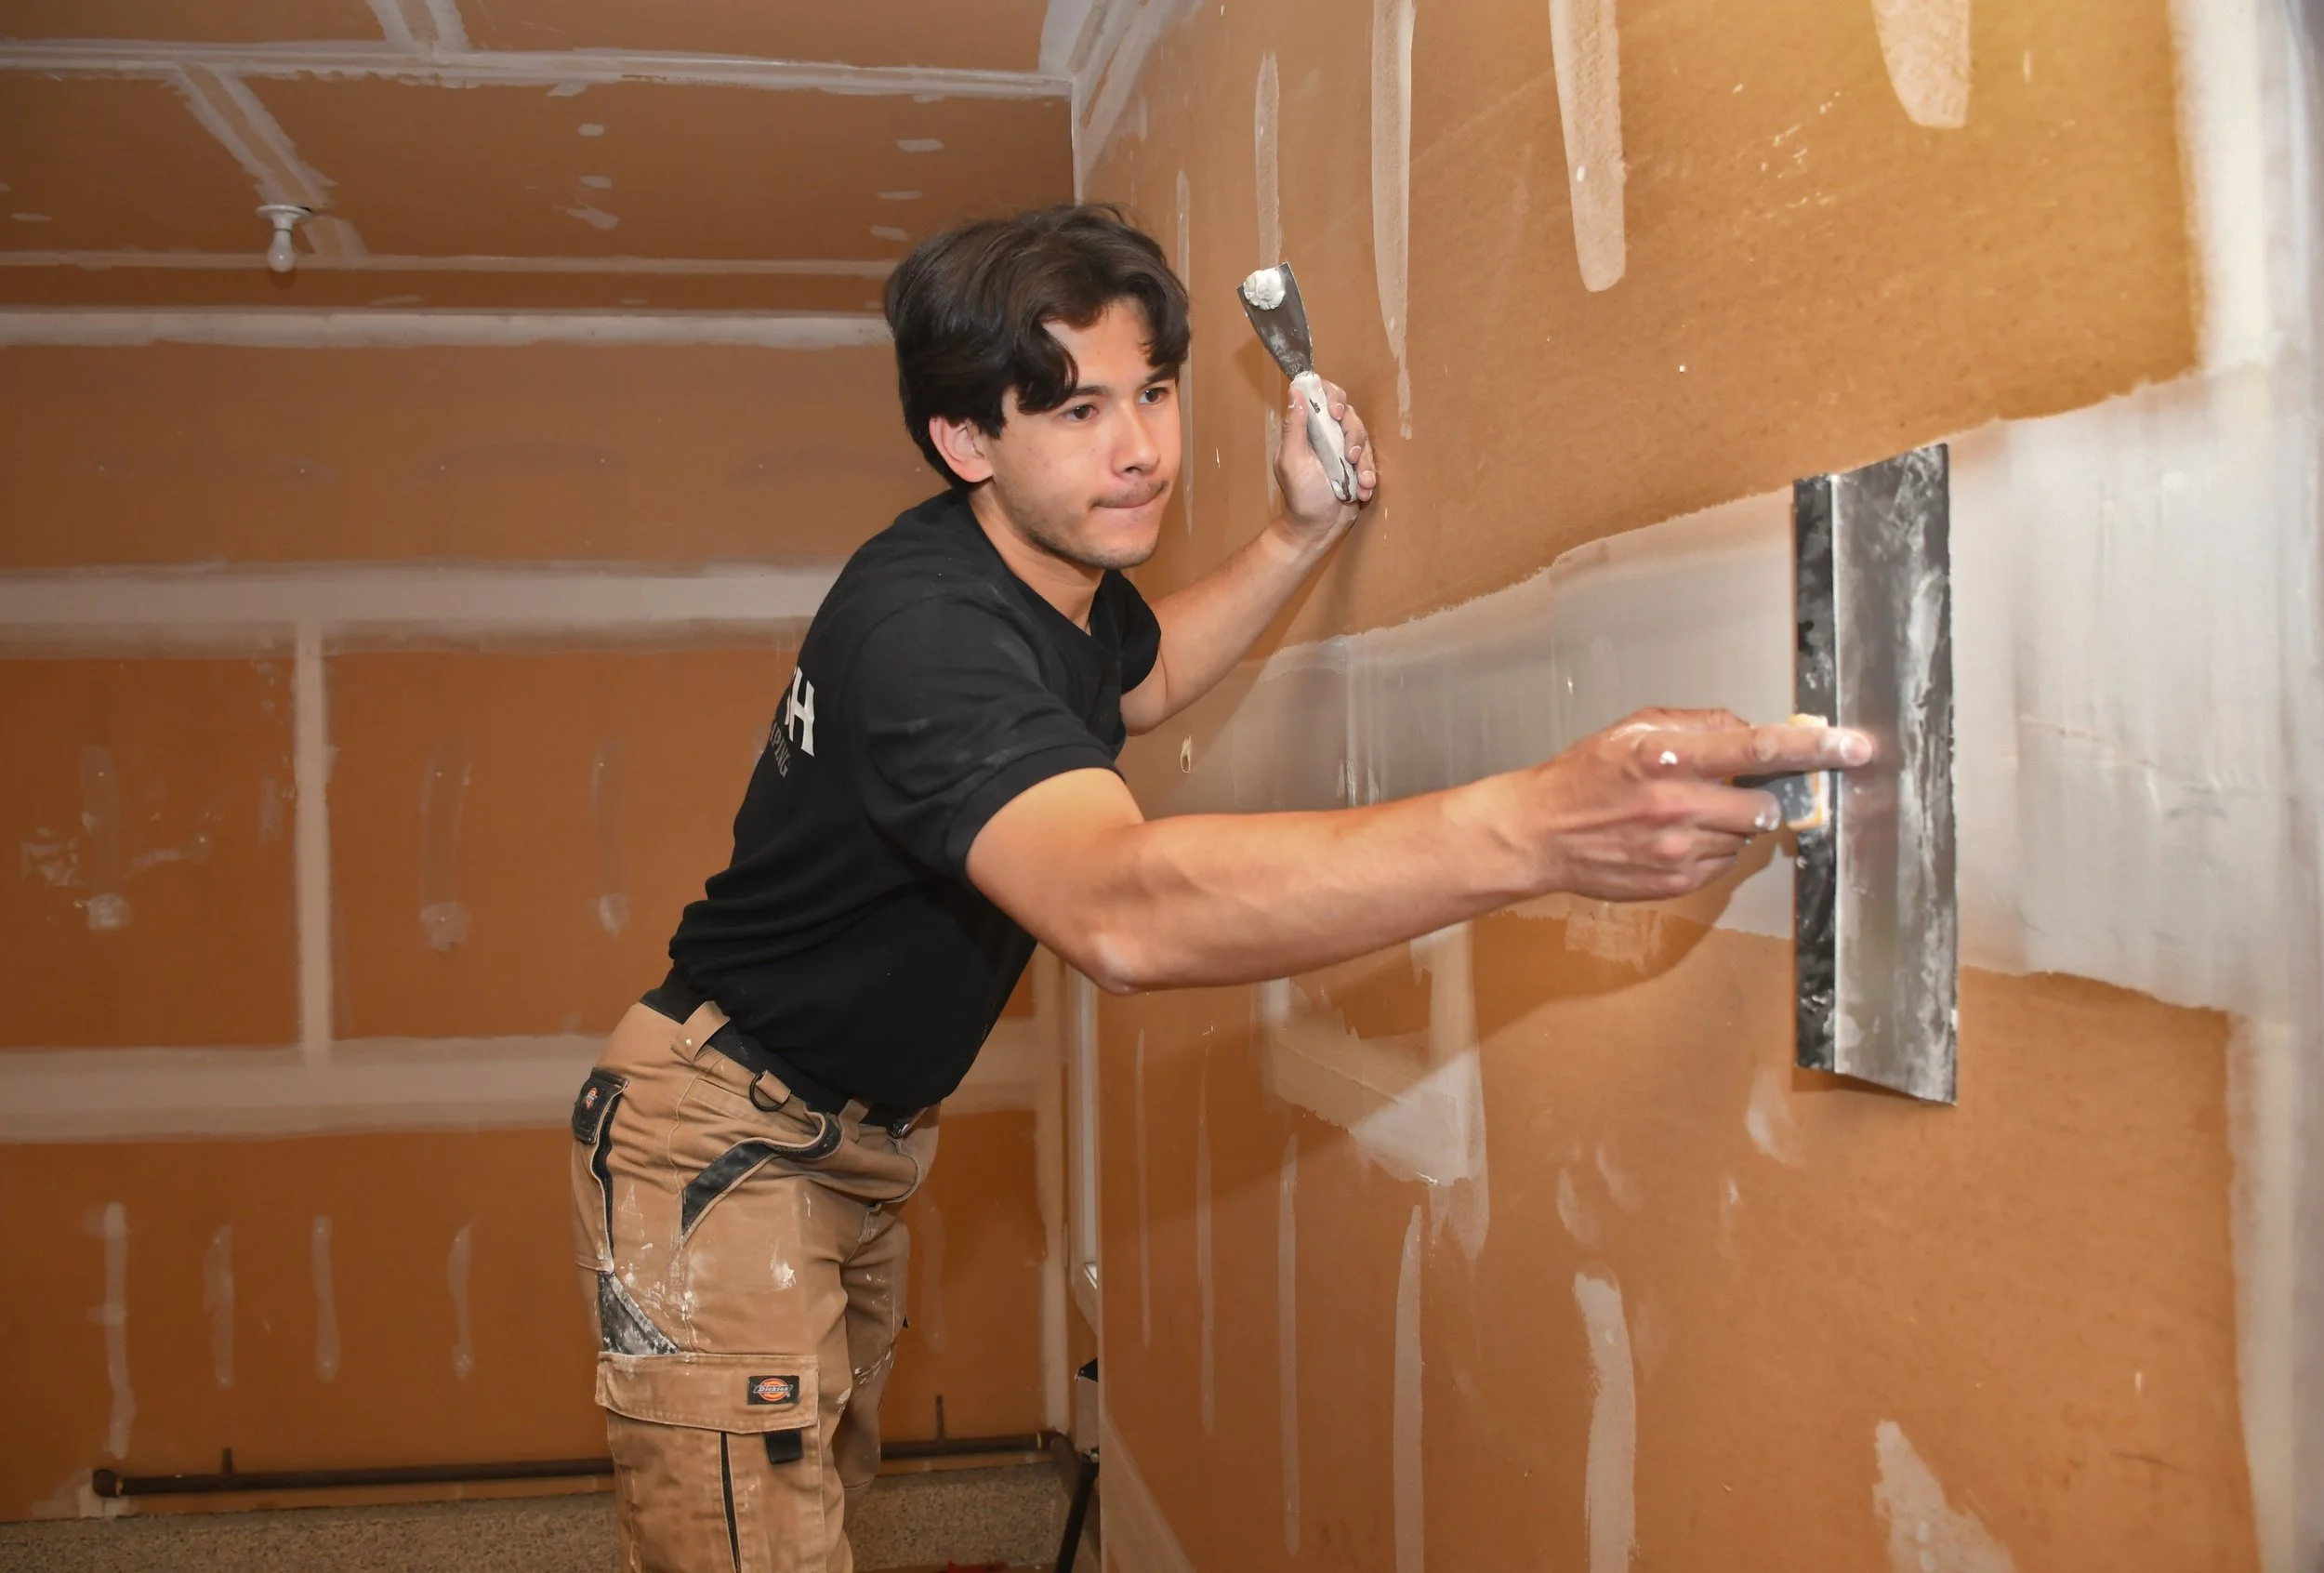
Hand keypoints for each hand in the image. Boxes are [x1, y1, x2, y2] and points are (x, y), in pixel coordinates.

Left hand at [1270, 377, 1377, 548]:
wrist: (1317, 528)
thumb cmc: (1300, 495)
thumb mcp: (1292, 460)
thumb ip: (1294, 426)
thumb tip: (1295, 390)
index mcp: (1307, 429)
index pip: (1321, 396)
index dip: (1332, 396)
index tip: (1335, 412)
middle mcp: (1326, 435)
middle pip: (1349, 415)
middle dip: (1353, 435)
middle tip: (1349, 456)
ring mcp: (1343, 450)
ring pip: (1363, 437)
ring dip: (1364, 460)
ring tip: (1361, 481)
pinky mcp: (1357, 466)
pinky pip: (1370, 460)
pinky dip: (1369, 476)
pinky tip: (1363, 491)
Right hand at [1524, 708, 1872, 901]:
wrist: (1540, 834)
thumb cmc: (1584, 776)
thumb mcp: (1634, 729)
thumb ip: (1697, 724)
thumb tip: (1748, 727)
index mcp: (1668, 758)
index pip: (1760, 750)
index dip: (1814, 749)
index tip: (1852, 747)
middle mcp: (1677, 805)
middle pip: (1764, 805)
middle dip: (1759, 797)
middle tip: (1729, 790)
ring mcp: (1677, 850)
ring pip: (1744, 837)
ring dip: (1730, 824)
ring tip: (1685, 814)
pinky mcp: (1675, 882)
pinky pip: (1722, 864)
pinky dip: (1711, 849)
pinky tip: (1674, 838)